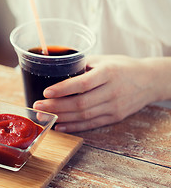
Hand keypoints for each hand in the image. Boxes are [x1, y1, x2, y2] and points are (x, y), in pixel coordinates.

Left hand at [33, 55, 159, 132]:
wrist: (150, 80)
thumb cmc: (122, 66)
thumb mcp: (103, 60)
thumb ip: (81, 65)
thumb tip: (55, 70)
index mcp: (108, 73)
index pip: (82, 83)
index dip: (62, 89)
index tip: (46, 92)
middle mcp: (112, 91)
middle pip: (80, 103)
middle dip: (55, 106)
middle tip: (37, 107)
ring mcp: (114, 107)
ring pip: (83, 116)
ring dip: (61, 118)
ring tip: (44, 117)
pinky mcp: (115, 117)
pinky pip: (91, 124)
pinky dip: (74, 127)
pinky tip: (60, 126)